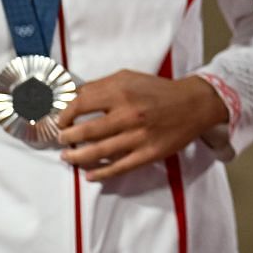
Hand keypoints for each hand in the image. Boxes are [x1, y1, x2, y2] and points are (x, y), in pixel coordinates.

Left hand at [58, 71, 227, 180]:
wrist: (192, 104)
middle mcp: (128, 114)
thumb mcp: (128, 78)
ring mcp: (138, 137)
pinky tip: (89, 175)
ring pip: (98, 152)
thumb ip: (100, 86)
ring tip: (68, 157)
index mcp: (121, 92)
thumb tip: (73, 97)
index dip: (65, 114)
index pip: (81, 104)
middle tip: (61, 140)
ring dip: (77, 157)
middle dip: (67, 138)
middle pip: (86, 131)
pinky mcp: (147, 154)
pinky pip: (118, 167)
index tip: (60, 120)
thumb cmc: (156, 90)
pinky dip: (100, 173)